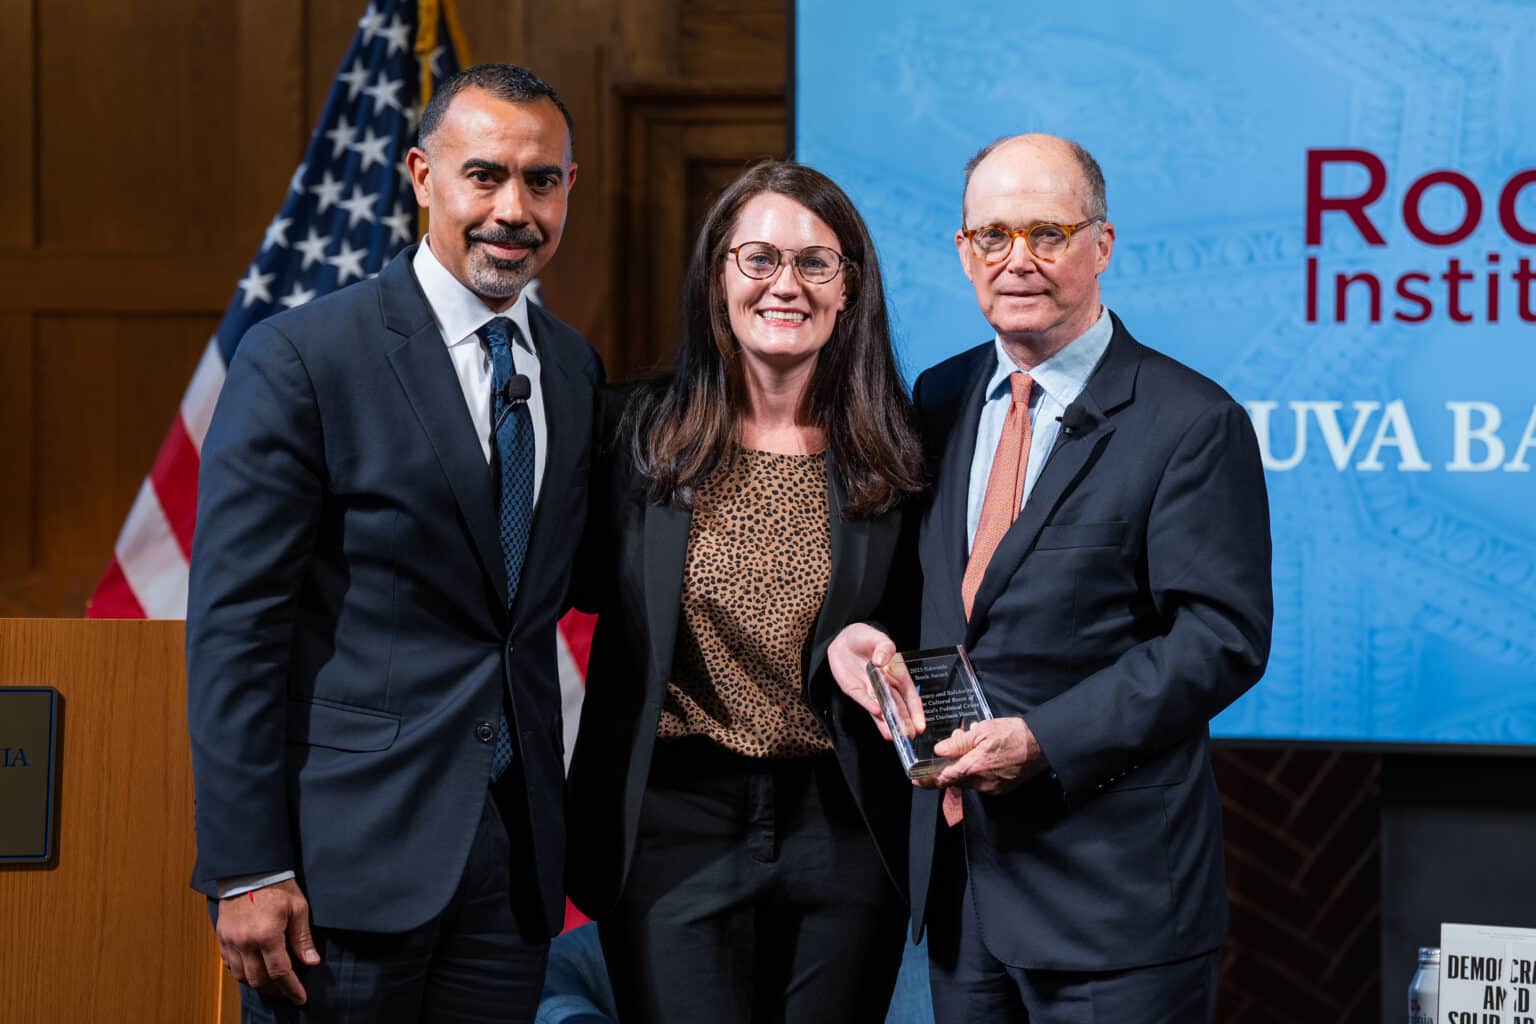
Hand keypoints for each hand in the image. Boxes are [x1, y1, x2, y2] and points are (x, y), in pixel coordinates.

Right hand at [216, 878, 320, 1004]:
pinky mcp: (222, 937)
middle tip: (288, 991)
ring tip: (273, 984)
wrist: (248, 870)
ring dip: (258, 983)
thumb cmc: (277, 885)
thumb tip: (311, 962)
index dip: (291, 988)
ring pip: (242, 976)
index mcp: (267, 935)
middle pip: (259, 980)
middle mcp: (245, 942)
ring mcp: (231, 941)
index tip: (300, 998)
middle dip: (276, 990)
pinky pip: (229, 965)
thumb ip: (302, 938)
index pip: (280, 973)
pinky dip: (242, 973)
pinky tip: (254, 970)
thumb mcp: (298, 908)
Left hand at [826, 623, 923, 741]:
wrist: (844, 640)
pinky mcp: (856, 691)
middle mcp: (887, 686)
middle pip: (897, 707)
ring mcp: (871, 690)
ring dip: (886, 723)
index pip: (910, 695)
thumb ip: (884, 648)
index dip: (915, 710)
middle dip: (903, 722)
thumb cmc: (867, 638)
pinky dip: (870, 707)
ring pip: (881, 710)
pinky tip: (878, 716)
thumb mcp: (879, 639)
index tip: (920, 725)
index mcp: (898, 675)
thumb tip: (882, 660)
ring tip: (893, 736)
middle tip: (908, 737)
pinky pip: (864, 701)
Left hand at [930, 717, 1046, 794]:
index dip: (927, 780)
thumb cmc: (1013, 735)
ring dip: (963, 767)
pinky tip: (983, 755)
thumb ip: (958, 743)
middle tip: (951, 746)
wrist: (1041, 746)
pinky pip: (980, 782)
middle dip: (948, 766)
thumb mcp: (982, 731)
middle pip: (954, 779)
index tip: (915, 779)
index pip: (942, 778)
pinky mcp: (1000, 789)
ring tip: (972, 746)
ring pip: (967, 780)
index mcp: (973, 767)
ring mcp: (991, 788)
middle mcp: (980, 782)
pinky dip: (976, 771)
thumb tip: (939, 751)